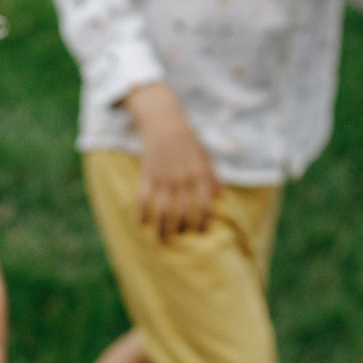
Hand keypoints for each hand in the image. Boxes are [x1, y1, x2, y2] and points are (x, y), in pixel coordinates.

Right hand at [125, 84, 219, 238]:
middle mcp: (182, 178)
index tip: (200, 232)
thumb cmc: (187, 139)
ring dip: (163, 229)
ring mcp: (163, 178)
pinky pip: (143, 199)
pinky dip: (142, 214)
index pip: (204, 205)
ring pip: (163, 211)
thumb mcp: (204, 155)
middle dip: (183, 230)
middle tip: (181, 238)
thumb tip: (220, 194)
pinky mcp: (147, 175)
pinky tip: (142, 224)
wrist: (163, 121)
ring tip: (163, 240)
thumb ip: (211, 175)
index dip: (203, 222)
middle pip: (183, 212)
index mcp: (198, 174)